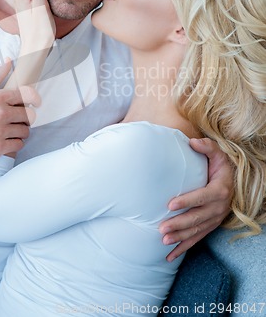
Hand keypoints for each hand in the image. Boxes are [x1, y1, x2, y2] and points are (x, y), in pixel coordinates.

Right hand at [0, 62, 39, 164]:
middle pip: (29, 115)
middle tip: (17, 119)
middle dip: (25, 117)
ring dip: (20, 131)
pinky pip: (19, 144)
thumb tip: (9, 61)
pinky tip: (7, 140)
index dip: (35, 99)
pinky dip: (15, 143)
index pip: (27, 95)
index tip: (36, 103)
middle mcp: (0, 114)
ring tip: (10, 130)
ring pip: (25, 131)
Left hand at [159, 138, 232, 261]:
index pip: (201, 197)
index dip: (186, 201)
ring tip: (164, 240)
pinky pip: (197, 238)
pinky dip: (184, 247)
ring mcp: (215, 218)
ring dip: (180, 237)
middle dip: (179, 224)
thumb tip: (192, 142)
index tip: (170, 204)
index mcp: (219, 190)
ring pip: (196, 231)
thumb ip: (207, 146)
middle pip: (197, 218)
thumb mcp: (218, 153)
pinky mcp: (210, 225)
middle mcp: (218, 207)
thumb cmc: (222, 165)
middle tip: (161, 228)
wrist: (235, 180)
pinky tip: (171, 255)